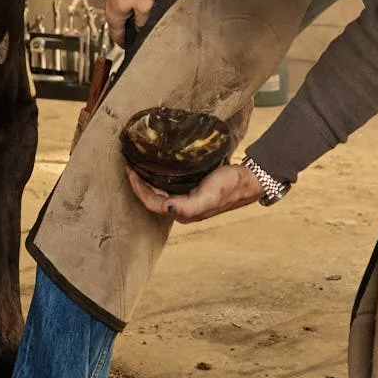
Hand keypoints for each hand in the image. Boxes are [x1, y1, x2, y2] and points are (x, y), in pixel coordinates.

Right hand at [105, 0, 155, 46]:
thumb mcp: (144, 6)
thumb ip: (142, 21)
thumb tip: (141, 30)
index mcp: (114, 16)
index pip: (117, 37)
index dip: (125, 44)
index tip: (131, 47)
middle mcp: (109, 7)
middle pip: (120, 24)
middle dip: (133, 25)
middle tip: (144, 25)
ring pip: (124, 10)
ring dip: (134, 11)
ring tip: (146, 6)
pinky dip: (133, 0)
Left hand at [124, 161, 263, 223]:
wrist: (248, 180)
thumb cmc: (229, 187)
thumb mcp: (209, 197)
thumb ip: (187, 207)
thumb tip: (166, 207)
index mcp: (183, 213)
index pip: (151, 203)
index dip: (138, 188)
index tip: (130, 169)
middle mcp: (182, 209)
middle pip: (151, 199)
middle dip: (138, 184)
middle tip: (129, 164)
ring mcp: (186, 200)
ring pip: (158, 193)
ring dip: (146, 180)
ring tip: (137, 164)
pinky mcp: (191, 191)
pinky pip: (167, 186)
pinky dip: (157, 177)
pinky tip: (155, 167)